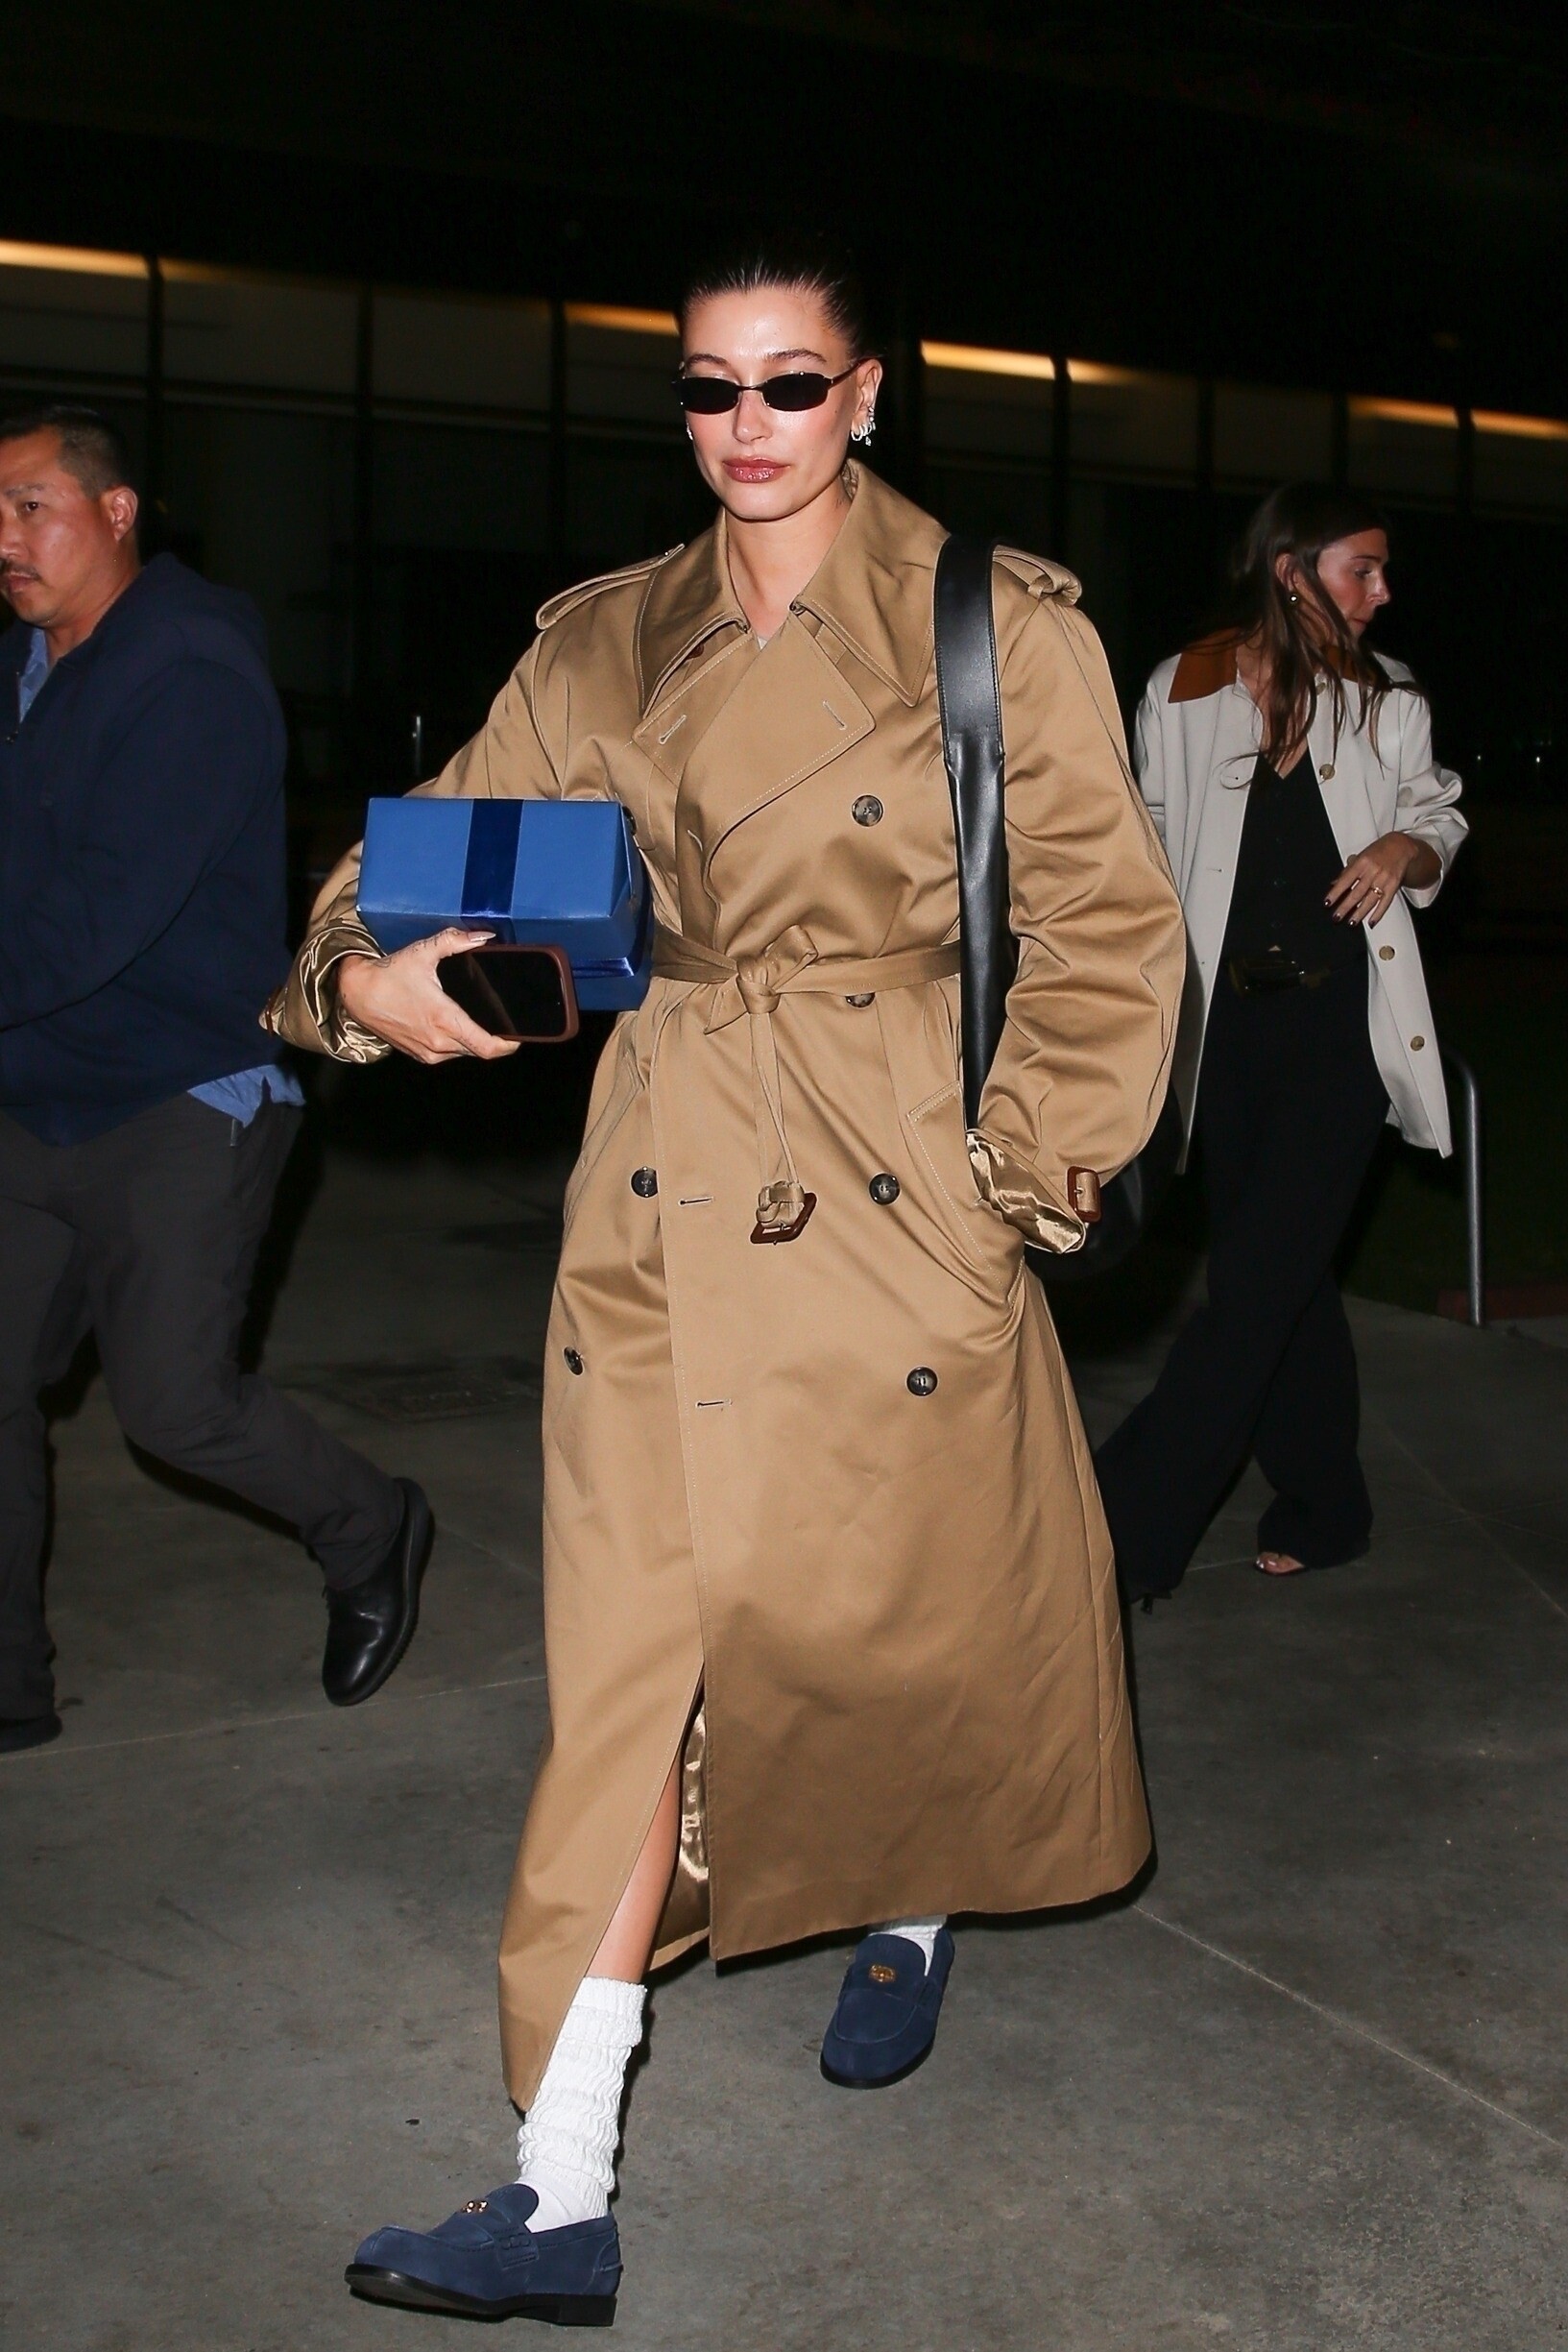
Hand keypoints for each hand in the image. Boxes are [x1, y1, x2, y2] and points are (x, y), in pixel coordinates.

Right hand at [336, 928, 520, 1063]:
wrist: (356, 994)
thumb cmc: (389, 974)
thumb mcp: (422, 952)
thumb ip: (455, 941)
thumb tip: (484, 936)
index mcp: (444, 1019)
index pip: (487, 1047)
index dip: (508, 1045)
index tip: (518, 1034)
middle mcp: (438, 1042)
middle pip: (479, 1051)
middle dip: (494, 1039)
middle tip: (503, 1021)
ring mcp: (428, 1052)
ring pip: (464, 1053)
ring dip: (474, 1041)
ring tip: (481, 1022)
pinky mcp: (419, 1055)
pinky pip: (448, 1055)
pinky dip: (457, 1044)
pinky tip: (457, 1026)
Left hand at [1325, 832, 1431, 926]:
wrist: (1401, 846)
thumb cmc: (1378, 851)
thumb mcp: (1361, 856)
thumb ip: (1348, 871)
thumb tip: (1334, 884)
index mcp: (1362, 862)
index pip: (1345, 880)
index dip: (1335, 892)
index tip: (1327, 903)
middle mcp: (1373, 871)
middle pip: (1357, 892)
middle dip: (1345, 907)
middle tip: (1336, 917)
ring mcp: (1384, 879)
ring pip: (1370, 899)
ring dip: (1360, 913)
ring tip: (1351, 922)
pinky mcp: (1394, 886)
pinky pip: (1385, 902)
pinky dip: (1378, 913)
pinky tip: (1371, 922)